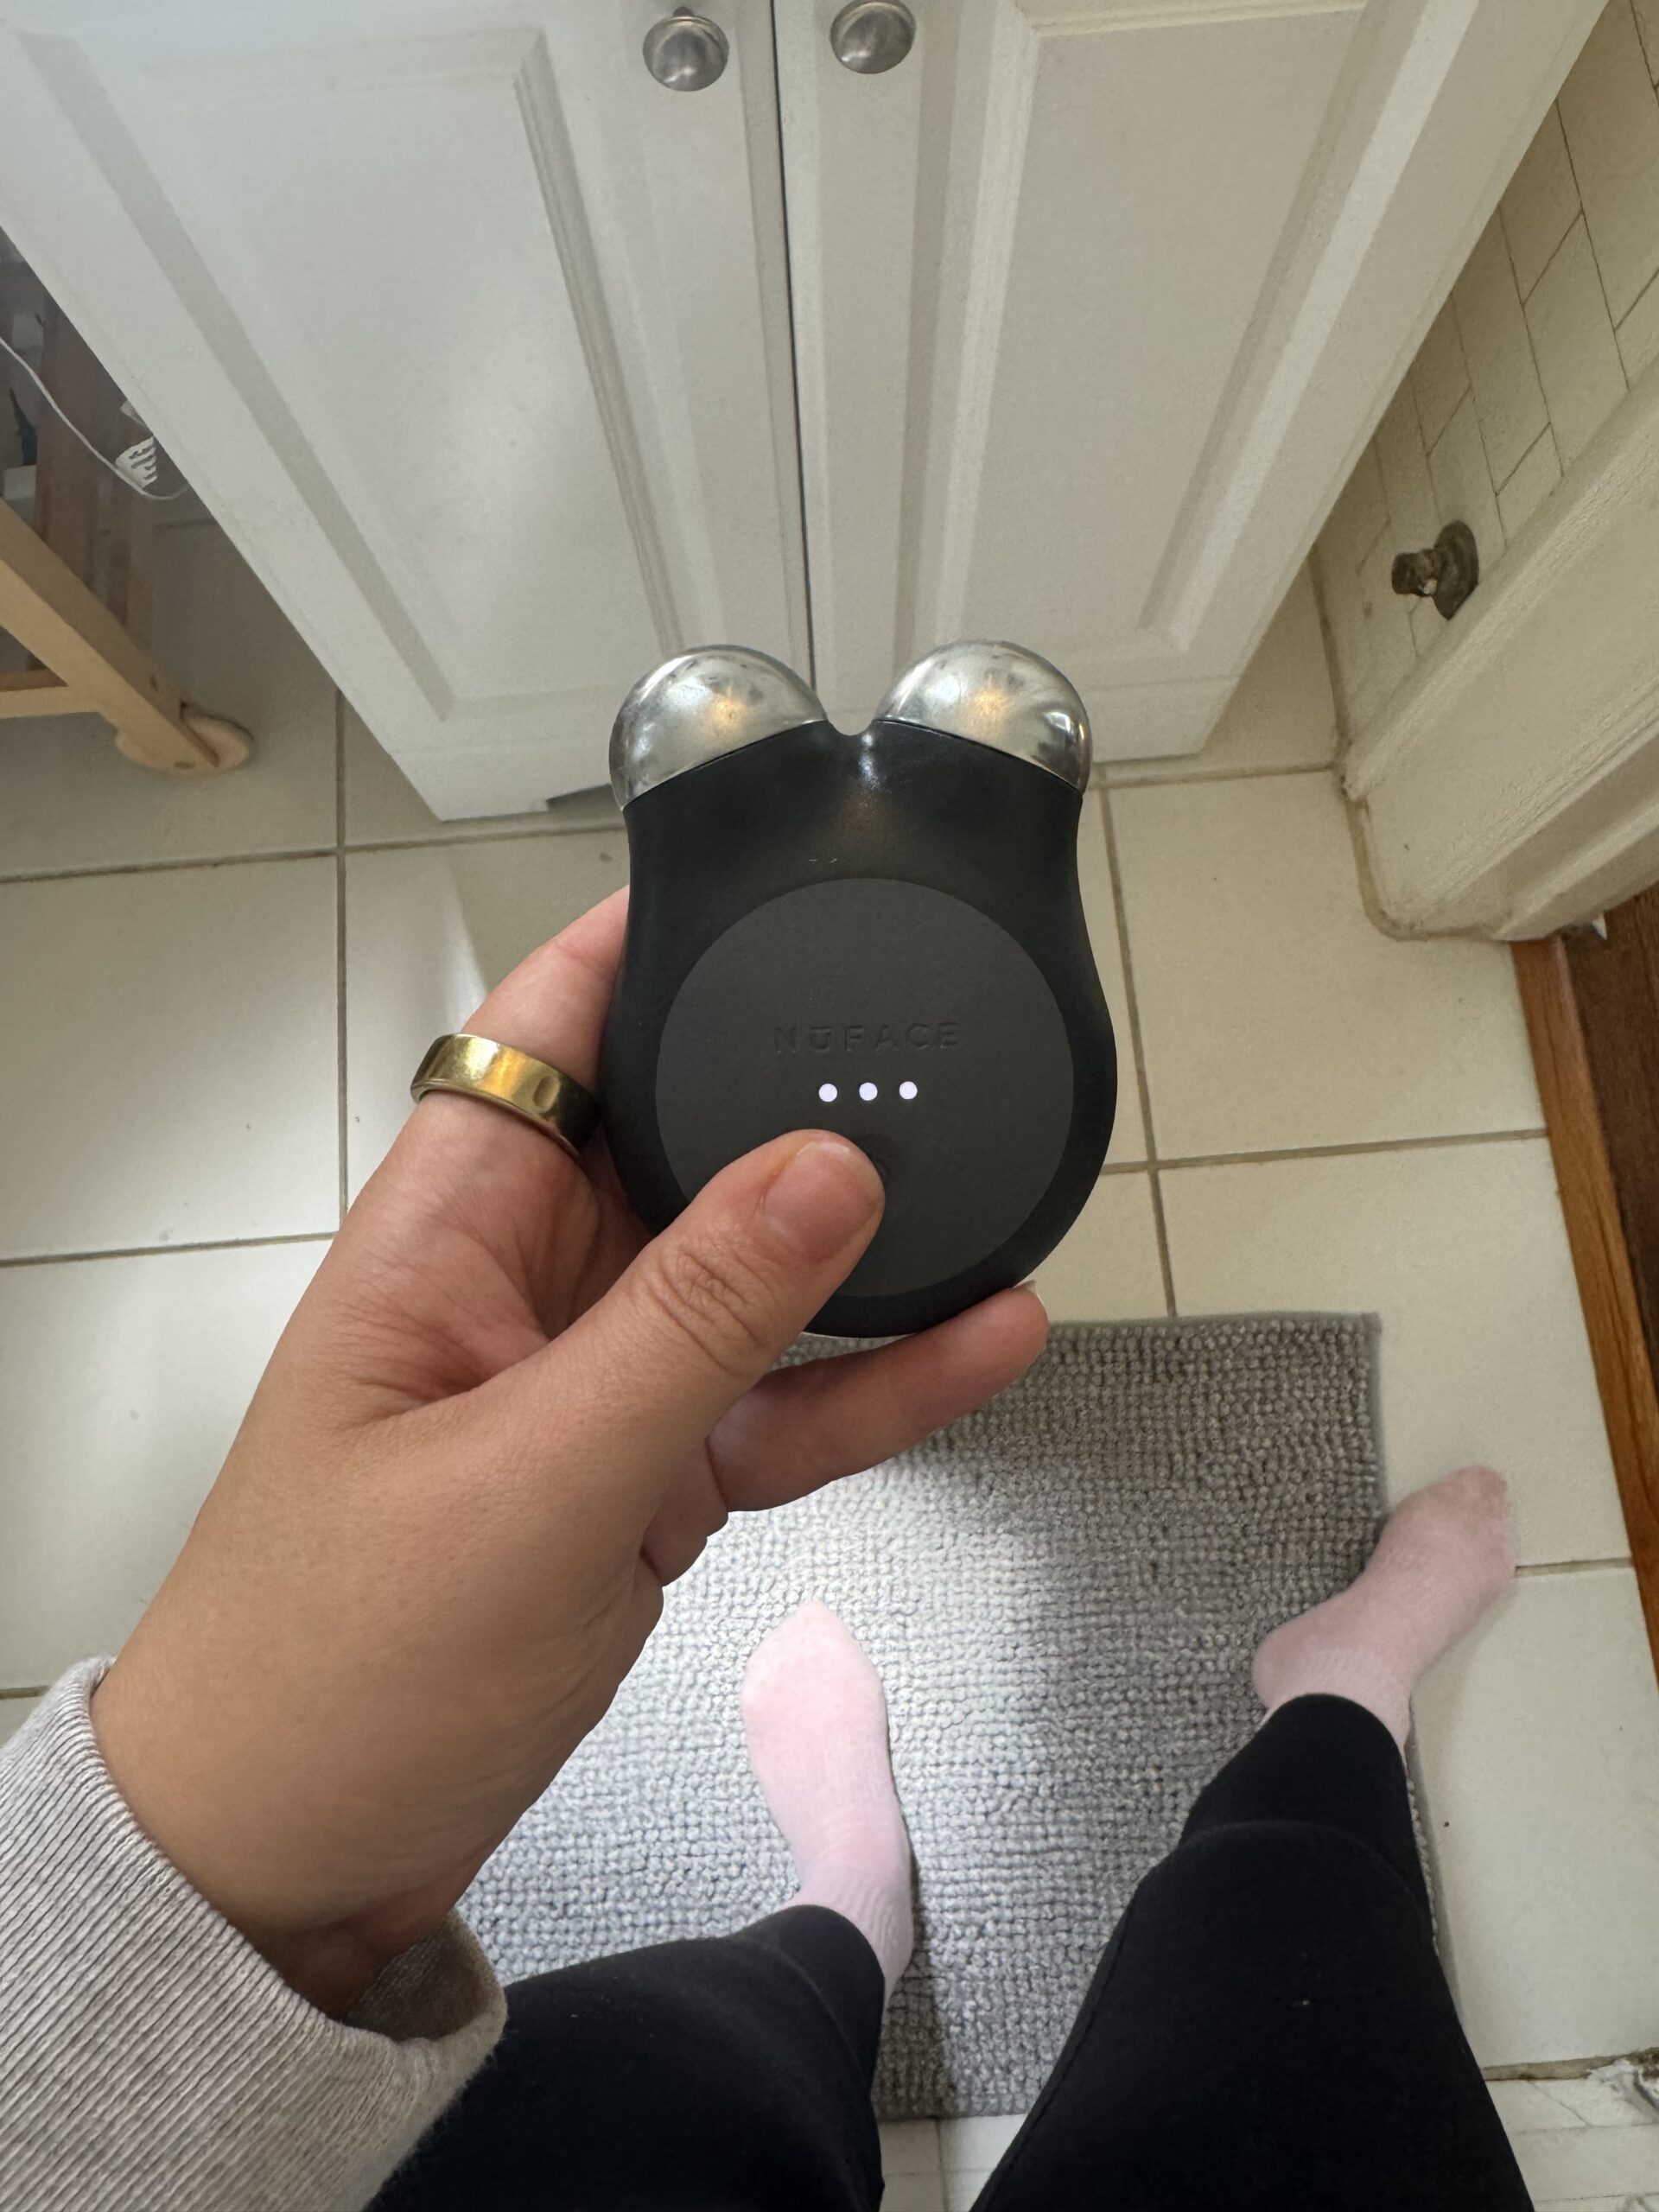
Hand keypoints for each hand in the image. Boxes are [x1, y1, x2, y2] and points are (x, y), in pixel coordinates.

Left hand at [91, 890, 1046, 2012]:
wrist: (305, 1862)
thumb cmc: (347, 1660)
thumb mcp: (536, 1477)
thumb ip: (692, 1320)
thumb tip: (831, 1167)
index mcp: (448, 1229)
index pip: (544, 1033)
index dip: (642, 945)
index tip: (769, 885)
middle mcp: (526, 1280)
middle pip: (677, 1142)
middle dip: (793, 1093)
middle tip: (944, 1041)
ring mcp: (595, 1381)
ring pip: (750, 1277)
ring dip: (863, 1249)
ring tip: (998, 1191)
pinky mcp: (646, 1478)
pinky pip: (777, 1401)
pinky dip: (871, 1382)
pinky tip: (983, 1344)